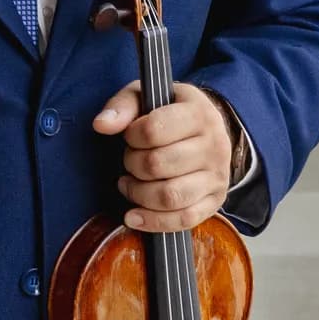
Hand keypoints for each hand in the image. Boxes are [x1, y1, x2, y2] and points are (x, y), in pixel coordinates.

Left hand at [91, 83, 234, 231]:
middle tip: (130, 159)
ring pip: (170, 196)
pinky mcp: (214, 201)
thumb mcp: (146, 97)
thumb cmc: (169, 112)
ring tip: (129, 183)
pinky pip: (184, 219)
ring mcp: (217, 176)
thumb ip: (122, 106)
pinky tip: (134, 215)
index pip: (153, 130)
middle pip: (157, 165)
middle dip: (132, 164)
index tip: (131, 136)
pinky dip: (153, 222)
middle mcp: (215, 145)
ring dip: (138, 194)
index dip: (132, 135)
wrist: (207, 130)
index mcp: (199, 114)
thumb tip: (101, 124)